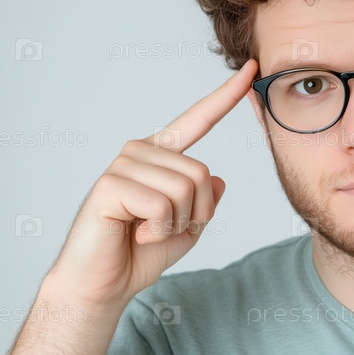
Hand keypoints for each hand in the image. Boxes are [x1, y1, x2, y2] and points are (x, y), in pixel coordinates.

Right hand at [46, 59, 257, 307]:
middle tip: (164, 228)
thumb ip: (203, 201)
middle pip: (201, 172)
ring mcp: (123, 164)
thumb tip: (217, 178)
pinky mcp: (110, 184)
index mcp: (160, 155)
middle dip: (195, 213)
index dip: (225, 96)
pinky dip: (158, 230)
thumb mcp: (187, 227)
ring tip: (146, 231)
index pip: (197, 120)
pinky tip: (135, 233)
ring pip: (185, 188)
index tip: (251, 69)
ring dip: (175, 223)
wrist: (102, 285)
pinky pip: (162, 205)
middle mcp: (141, 151)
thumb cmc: (139, 253)